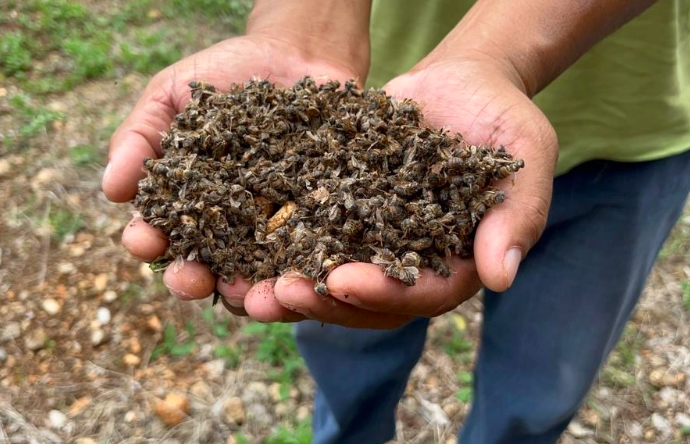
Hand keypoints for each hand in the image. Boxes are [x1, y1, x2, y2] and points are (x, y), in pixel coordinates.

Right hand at [103, 35, 363, 320]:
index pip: (158, 234)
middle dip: (191, 280)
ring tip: (247, 293)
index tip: (145, 239)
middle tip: (192, 279)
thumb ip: (140, 136)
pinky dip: (303, 274)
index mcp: (184, 203)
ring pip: (256, 278)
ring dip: (248, 294)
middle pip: (203, 269)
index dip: (146, 242)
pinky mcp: (316, 226)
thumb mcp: (172, 95)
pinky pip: (309, 258)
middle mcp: (226, 228)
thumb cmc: (226, 75)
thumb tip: (110, 188)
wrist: (297, 56)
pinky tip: (301, 276)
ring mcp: (272, 231)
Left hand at [273, 57, 556, 326]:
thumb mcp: (523, 155)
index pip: (423, 293)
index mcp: (458, 263)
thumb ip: (518, 215)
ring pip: (333, 282)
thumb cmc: (500, 116)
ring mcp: (376, 244)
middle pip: (370, 302)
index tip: (342, 280)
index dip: (383, 293)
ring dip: (293, 291)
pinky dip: (281, 249)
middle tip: (280, 294)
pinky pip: (312, 239)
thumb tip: (501, 279)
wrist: (459, 84)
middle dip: (324, 301)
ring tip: (250, 291)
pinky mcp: (346, 216)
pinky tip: (243, 250)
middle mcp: (413, 263)